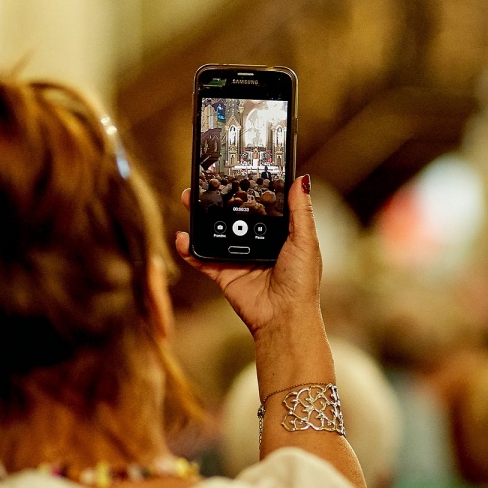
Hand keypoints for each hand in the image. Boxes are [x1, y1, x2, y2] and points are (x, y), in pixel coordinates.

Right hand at [175, 175, 321, 335]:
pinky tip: (182, 237)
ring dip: (200, 218)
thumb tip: (301, 179)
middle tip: (204, 182)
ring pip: (215, 233)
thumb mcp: (305, 241)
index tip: (236, 170)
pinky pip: (202, 259)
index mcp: (279, 235)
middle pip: (233, 216)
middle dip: (217, 200)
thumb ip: (300, 211)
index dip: (249, 189)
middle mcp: (257, 244)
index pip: (261, 206)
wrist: (284, 317)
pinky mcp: (224, 275)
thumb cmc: (301, 281)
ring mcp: (239, 259)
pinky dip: (189, 249)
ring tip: (187, 199)